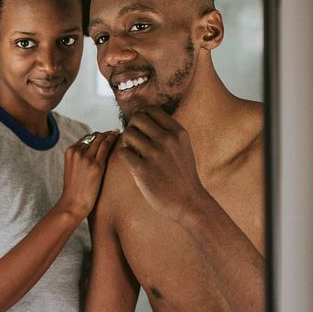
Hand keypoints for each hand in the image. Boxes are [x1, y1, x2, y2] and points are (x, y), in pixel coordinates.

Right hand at [56, 130, 118, 220]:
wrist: (73, 204)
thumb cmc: (75, 191)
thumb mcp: (73, 170)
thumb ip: (80, 160)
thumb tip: (93, 157)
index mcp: (69, 151)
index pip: (87, 138)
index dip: (98, 136)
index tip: (108, 136)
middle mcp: (77, 151)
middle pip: (94, 136)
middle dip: (106, 134)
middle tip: (117, 133)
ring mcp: (86, 157)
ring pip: (101, 138)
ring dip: (111, 134)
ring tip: (120, 134)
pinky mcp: (96, 164)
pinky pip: (106, 145)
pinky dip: (114, 138)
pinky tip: (120, 136)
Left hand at [118, 107, 210, 223]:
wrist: (189, 201)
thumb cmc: (182, 174)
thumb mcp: (182, 147)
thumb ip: (167, 132)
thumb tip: (143, 115)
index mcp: (178, 132)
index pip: (151, 110)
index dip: (142, 116)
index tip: (141, 127)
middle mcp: (167, 140)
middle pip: (137, 119)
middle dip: (132, 127)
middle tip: (135, 140)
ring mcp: (155, 154)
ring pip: (128, 134)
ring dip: (127, 142)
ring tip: (134, 152)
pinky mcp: (142, 169)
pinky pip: (123, 152)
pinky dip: (125, 156)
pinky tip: (133, 163)